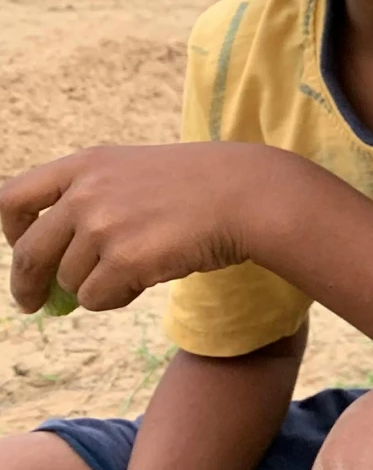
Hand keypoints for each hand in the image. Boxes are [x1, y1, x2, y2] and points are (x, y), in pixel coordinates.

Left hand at [1, 143, 301, 314]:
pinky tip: (146, 280)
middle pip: (30, 252)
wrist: (252, 195)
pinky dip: (115, 299)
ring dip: (95, 286)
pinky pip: (96, 298)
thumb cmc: (203, 186)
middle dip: (27, 285)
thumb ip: (92, 202)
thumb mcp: (137, 172)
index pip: (13, 198)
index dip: (13, 231)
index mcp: (86, 164)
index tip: (24, 248)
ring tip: (137, 269)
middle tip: (34, 305)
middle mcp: (86, 192)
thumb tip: (52, 272)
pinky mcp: (125, 260)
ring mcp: (104, 226)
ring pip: (70, 281)